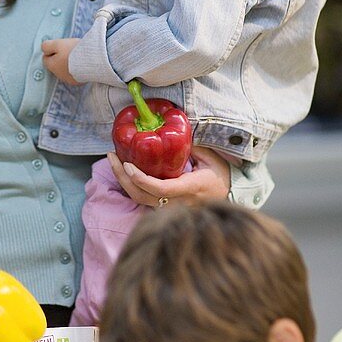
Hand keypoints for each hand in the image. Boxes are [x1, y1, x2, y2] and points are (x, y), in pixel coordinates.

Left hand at [41, 38, 80, 84]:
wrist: (92, 61)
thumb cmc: (73, 51)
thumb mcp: (57, 44)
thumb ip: (47, 46)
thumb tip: (44, 48)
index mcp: (51, 66)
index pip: (46, 58)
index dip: (52, 51)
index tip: (60, 47)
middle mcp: (58, 75)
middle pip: (56, 65)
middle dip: (60, 58)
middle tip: (69, 50)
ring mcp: (69, 80)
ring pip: (65, 70)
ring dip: (68, 64)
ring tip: (77, 56)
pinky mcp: (78, 82)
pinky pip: (74, 74)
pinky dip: (76, 69)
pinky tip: (82, 63)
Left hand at [106, 144, 230, 207]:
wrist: (229, 195)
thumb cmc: (221, 175)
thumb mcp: (211, 157)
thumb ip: (191, 146)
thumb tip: (171, 134)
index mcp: (189, 189)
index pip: (160, 189)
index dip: (141, 179)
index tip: (128, 164)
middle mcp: (177, 202)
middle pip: (141, 196)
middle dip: (122, 177)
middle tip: (112, 156)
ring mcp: (170, 208)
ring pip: (139, 199)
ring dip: (123, 180)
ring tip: (114, 160)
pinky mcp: (165, 207)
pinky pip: (143, 198)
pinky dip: (131, 183)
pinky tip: (125, 168)